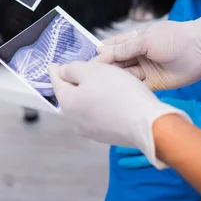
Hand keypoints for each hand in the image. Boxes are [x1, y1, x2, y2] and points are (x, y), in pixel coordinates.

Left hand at [49, 61, 191, 168]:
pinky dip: (101, 104)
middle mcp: (75, 121)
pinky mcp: (106, 135)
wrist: (147, 123)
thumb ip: (73, 69)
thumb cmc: (120, 93)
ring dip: (90, 92)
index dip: (56, 71)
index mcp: (68, 104)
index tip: (54, 65)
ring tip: (100, 81)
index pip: (57, 83)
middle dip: (75, 81)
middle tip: (81, 68)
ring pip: (85, 105)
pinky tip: (112, 97)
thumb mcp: (93, 70)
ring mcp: (91, 131)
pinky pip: (98, 114)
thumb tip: (63, 72)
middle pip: (71, 95)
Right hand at [96, 13, 200, 90]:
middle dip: (104, 70)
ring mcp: (145, 70)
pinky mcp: (153, 83)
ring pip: (124, 77)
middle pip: (116, 64)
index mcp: (133, 40)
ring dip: (115, 81)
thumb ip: (124, 49)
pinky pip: (137, 88)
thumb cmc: (173, 38)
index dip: (99, 55)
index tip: (85, 65)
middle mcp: (136, 55)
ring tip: (99, 89)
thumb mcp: (146, 40)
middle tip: (88, 81)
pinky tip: (116, 96)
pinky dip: (128, 90)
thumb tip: (100, 51)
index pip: (111, 48)